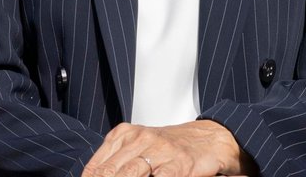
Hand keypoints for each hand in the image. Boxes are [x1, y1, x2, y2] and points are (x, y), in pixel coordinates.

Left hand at [83, 120, 256, 176]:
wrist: (212, 138)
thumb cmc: (172, 146)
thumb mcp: (139, 145)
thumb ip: (116, 161)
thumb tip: (93, 176)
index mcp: (125, 134)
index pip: (97, 167)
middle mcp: (141, 139)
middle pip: (111, 172)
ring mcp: (161, 151)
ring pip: (131, 174)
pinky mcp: (181, 165)